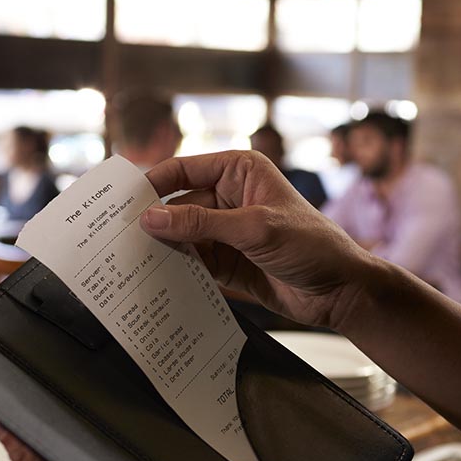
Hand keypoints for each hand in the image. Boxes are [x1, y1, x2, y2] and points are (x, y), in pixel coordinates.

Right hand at [143, 151, 374, 330]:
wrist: (341, 291)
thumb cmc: (313, 245)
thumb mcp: (255, 229)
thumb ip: (201, 223)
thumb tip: (152, 218)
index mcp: (239, 170)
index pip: (183, 170)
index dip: (152, 184)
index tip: (122, 202)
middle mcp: (230, 195)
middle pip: (177, 204)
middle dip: (153, 222)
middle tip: (118, 237)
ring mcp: (227, 230)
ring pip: (182, 235)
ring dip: (162, 248)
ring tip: (129, 260)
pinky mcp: (227, 261)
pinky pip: (193, 261)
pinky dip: (176, 269)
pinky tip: (155, 277)